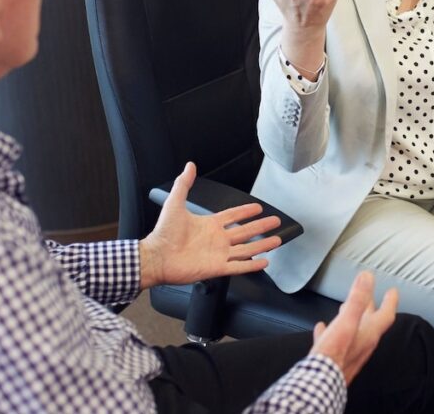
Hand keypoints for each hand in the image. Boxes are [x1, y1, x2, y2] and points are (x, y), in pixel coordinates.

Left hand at [138, 162, 281, 289]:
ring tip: (277, 240)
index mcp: (209, 224)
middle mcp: (217, 239)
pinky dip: (252, 265)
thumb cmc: (163, 232)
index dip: (245, 211)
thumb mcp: (175, 204)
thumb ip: (183, 184)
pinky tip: (264, 262)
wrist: (156, 257)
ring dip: (262, 244)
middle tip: (275, 221)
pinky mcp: (217, 268)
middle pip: (245, 231)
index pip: (233, 215)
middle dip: (261, 226)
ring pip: (247, 248)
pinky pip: (239, 266)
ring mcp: (218, 254)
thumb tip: (189, 166)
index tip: (257, 208)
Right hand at [310, 271, 397, 384]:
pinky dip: (331, 332)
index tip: (393, 291)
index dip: (390, 301)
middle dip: (369, 307)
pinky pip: (335, 343)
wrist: (319, 381)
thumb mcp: (347, 321)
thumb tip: (368, 276)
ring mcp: (350, 353)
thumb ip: (358, 298)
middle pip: (370, 323)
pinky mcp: (335, 359)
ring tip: (345, 309)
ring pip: (353, 332)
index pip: (386, 315)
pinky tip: (322, 329)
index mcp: (369, 334)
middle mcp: (363, 344)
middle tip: (370, 296)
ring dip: (351, 319)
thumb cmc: (335, 352)